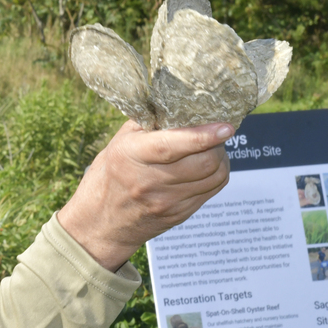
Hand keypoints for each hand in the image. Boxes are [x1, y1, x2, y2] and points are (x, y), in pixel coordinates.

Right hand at [56, 121, 231, 272]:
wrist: (101, 223)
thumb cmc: (110, 174)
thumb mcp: (119, 142)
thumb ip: (149, 124)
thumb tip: (181, 104)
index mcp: (131, 156)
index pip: (172, 146)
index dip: (202, 135)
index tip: (226, 127)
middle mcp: (150, 182)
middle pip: (203, 162)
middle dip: (216, 144)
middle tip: (214, 133)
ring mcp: (167, 202)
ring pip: (214, 176)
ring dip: (220, 158)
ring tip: (211, 149)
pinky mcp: (179, 215)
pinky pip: (211, 191)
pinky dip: (215, 174)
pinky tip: (205, 167)